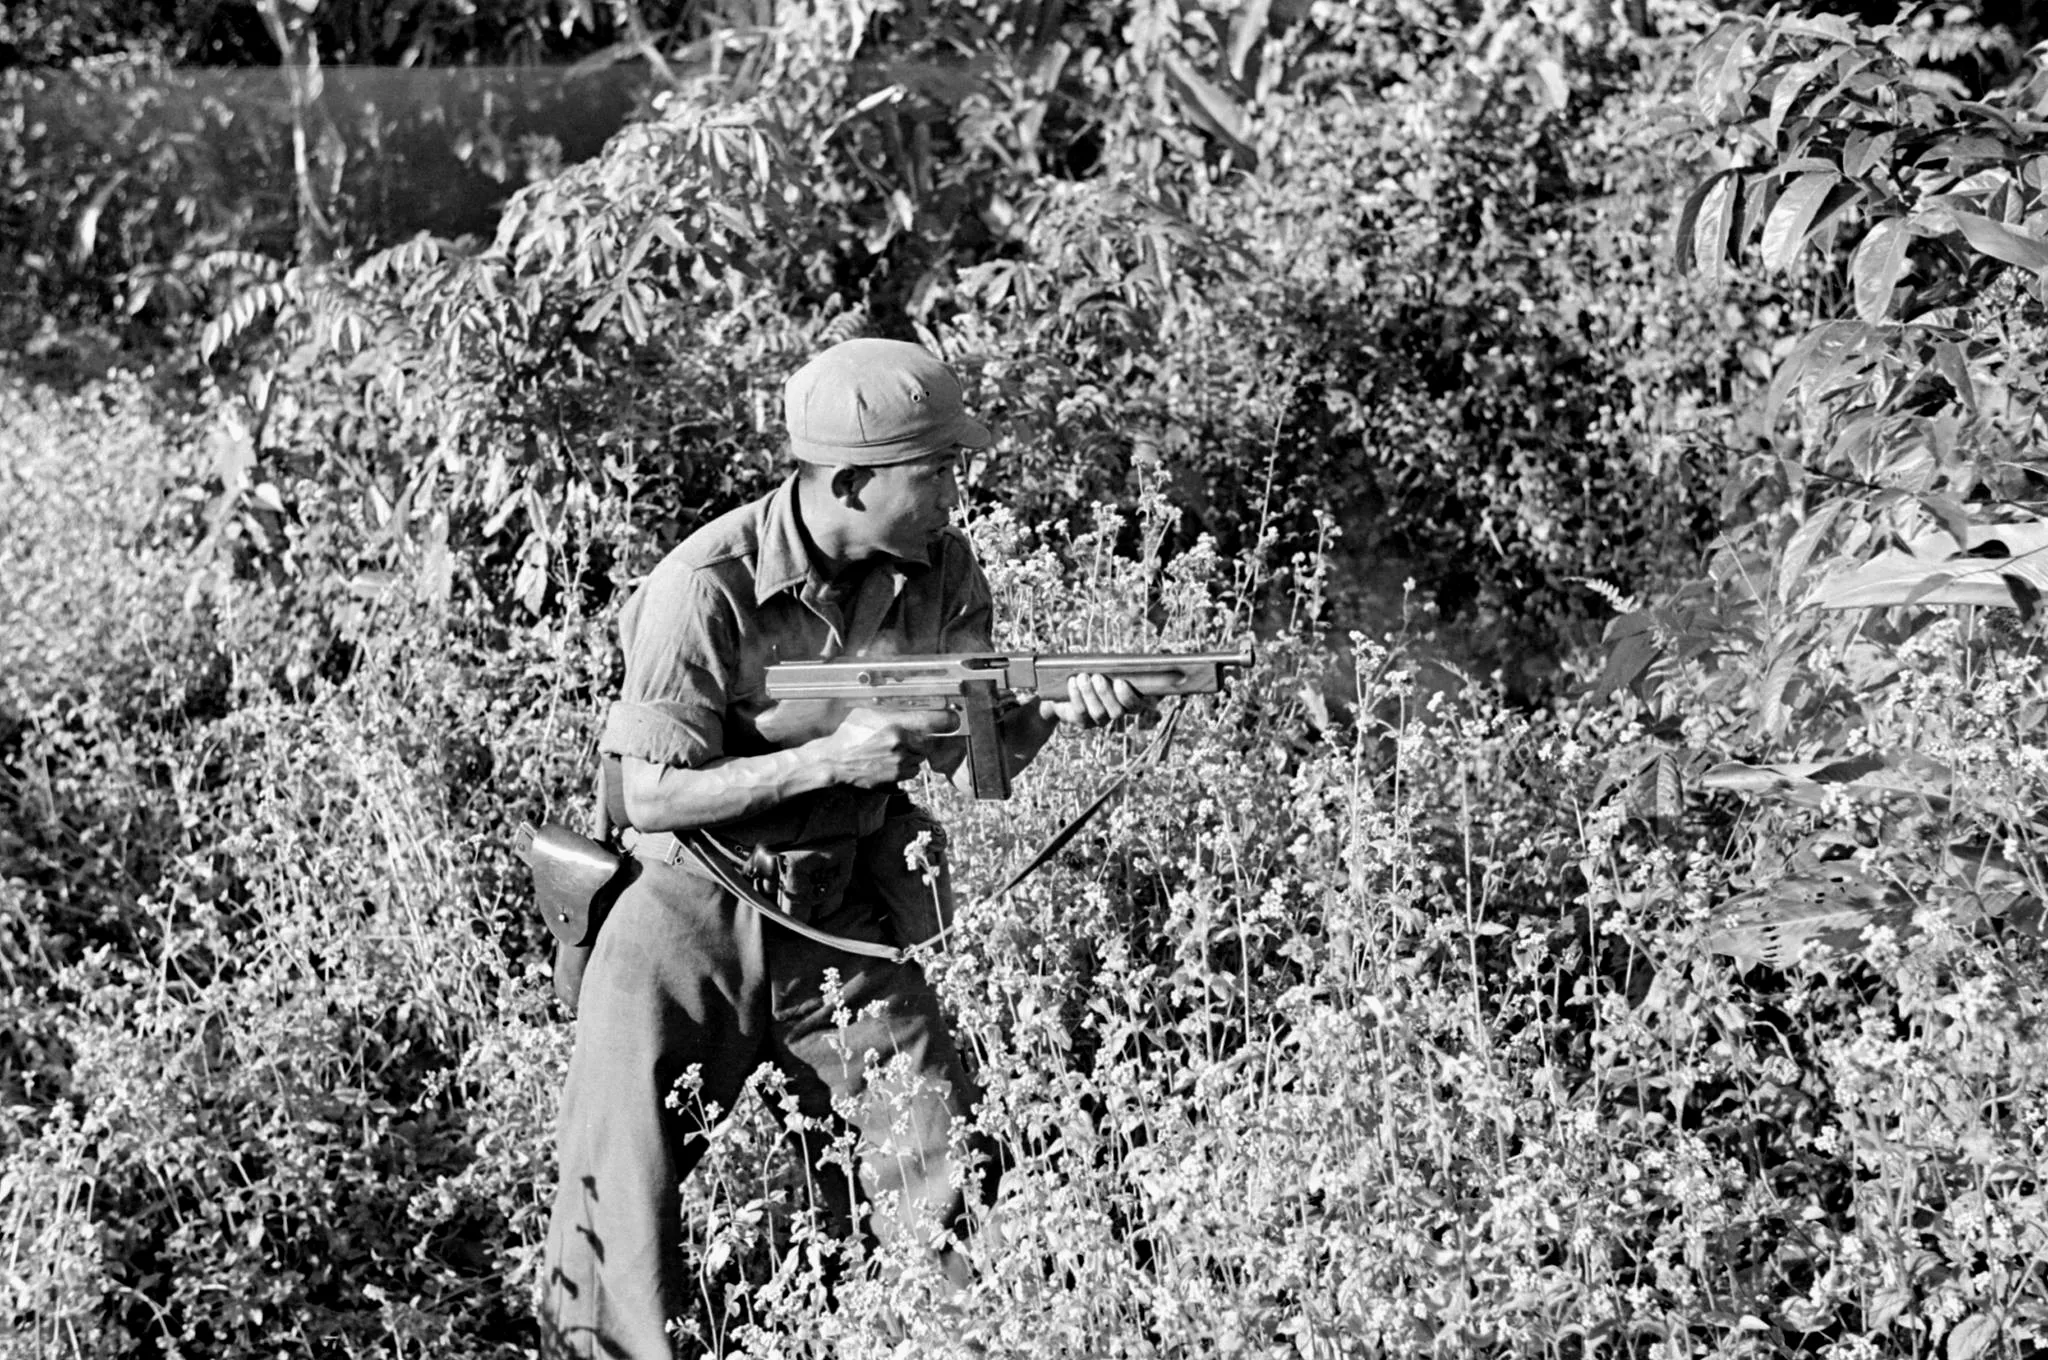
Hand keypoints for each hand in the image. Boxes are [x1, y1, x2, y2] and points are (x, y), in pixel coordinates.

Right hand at [820, 706, 958, 787]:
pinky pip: (911, 771)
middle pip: (928, 742)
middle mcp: (901, 747)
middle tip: (907, 736)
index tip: (952, 719)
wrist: (835, 762)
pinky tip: (890, 761)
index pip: (932, 722)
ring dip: (913, 754)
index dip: (946, 720)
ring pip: (920, 758)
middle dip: (922, 739)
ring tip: (893, 750)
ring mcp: (899, 765)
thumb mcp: (868, 713)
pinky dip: (906, 766)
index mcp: (895, 727)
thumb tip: (913, 706)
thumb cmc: (848, 735)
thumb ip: (892, 711)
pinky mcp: (895, 779)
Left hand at [1039, 672, 1150, 729]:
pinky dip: (1076, 695)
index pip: (1137, 705)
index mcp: (1128, 700)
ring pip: (1098, 712)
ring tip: (1083, 677)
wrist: (1068, 687)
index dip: (1130, 697)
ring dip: (1090, 693)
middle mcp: (1116, 712)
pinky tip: (1073, 682)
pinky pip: (1081, 712)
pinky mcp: (1083, 722)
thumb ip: (1112, 667)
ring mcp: (1100, 720)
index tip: (1120, 682)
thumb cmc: (1093, 672)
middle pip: (1117, 711)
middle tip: (1098, 677)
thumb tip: (1111, 662)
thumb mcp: (1104, 668)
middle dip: (1106, 694)